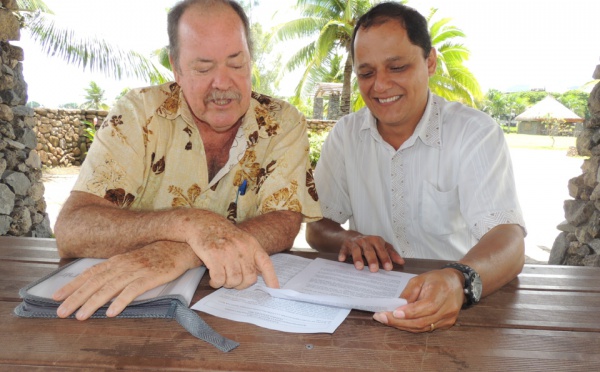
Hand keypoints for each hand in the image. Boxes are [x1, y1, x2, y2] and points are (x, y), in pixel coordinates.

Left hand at [53, 241, 199, 319]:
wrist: (180, 246)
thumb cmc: (156, 255)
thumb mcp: (132, 260)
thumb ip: (117, 271)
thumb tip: (99, 284)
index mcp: (116, 260)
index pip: (89, 273)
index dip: (72, 285)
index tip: (56, 297)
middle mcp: (122, 264)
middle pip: (95, 282)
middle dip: (76, 297)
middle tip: (61, 312)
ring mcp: (136, 270)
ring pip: (110, 287)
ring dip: (93, 302)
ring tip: (81, 316)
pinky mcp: (151, 276)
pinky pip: (133, 290)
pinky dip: (121, 300)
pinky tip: (112, 312)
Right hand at [185, 213, 278, 289]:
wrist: (202, 223)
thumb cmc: (222, 235)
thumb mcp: (241, 240)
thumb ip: (250, 256)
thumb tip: (259, 275)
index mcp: (251, 244)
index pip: (265, 263)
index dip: (271, 278)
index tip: (275, 290)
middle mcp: (242, 248)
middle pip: (249, 278)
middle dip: (240, 285)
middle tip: (232, 281)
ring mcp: (228, 252)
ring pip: (234, 281)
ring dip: (227, 284)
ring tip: (221, 278)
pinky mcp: (213, 256)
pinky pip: (219, 279)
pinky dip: (216, 283)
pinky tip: (213, 279)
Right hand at [339, 234, 404, 271]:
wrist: (352, 236)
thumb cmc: (370, 244)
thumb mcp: (381, 246)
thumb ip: (391, 253)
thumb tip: (401, 262)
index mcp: (376, 241)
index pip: (382, 250)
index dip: (385, 258)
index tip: (388, 268)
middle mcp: (366, 241)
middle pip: (369, 250)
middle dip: (372, 260)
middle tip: (374, 270)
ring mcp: (355, 243)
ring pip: (356, 250)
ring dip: (357, 258)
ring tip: (359, 267)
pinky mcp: (345, 245)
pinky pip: (344, 250)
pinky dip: (343, 254)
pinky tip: (342, 260)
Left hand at [372, 268, 463, 331]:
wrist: (456, 283)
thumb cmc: (436, 278)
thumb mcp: (420, 279)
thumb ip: (409, 293)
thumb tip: (396, 306)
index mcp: (441, 293)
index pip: (426, 307)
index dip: (409, 312)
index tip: (393, 312)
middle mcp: (447, 309)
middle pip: (422, 321)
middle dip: (399, 322)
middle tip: (381, 318)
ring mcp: (448, 319)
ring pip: (423, 328)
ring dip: (403, 326)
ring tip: (386, 320)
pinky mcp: (447, 324)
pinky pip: (426, 328)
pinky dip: (412, 327)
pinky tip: (399, 323)